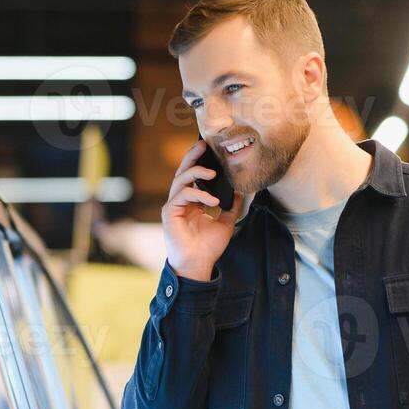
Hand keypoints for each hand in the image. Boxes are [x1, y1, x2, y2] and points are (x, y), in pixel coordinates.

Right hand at [161, 140, 249, 280]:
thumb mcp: (226, 223)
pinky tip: (212, 201)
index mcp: (192, 202)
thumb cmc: (208, 247)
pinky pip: (183, 195)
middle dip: (192, 156)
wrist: (199, 264)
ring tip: (213, 173)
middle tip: (203, 144)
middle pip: (183, 171)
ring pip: (181, 179)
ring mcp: (174, 205)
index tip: (211, 150)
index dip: (200, 162)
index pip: (194, 176)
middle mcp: (181, 201)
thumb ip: (231, 207)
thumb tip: (239, 192)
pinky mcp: (169, 212)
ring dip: (197, 172)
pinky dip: (198, 194)